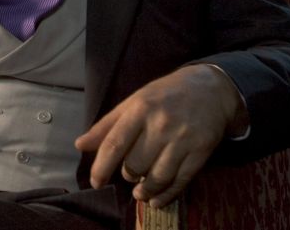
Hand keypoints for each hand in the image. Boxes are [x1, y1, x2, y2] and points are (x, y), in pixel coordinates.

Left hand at [74, 64, 246, 207]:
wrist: (210, 89)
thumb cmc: (164, 96)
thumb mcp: (133, 102)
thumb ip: (106, 125)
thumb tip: (80, 145)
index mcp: (139, 109)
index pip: (114, 143)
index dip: (101, 167)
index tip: (95, 182)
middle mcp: (160, 124)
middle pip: (135, 164)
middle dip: (127, 175)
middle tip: (128, 175)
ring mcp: (182, 138)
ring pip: (158, 176)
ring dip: (145, 191)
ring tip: (140, 193)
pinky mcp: (201, 151)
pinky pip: (180, 181)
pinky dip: (167, 195)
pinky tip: (157, 200)